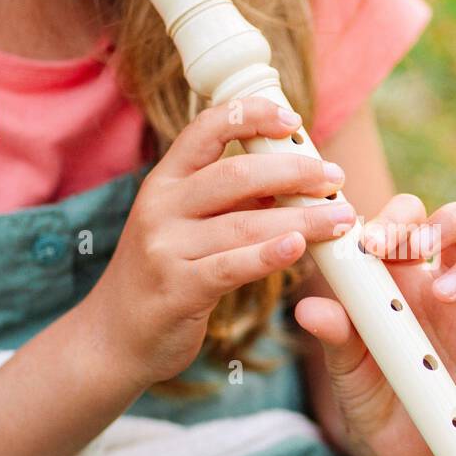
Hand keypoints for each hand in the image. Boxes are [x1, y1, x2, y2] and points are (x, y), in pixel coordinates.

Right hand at [80, 98, 353, 389]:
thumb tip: (290, 176)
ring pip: (244, 223)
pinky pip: (230, 267)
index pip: (206, 130)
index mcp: (165, 181)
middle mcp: (161, 207)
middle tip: (335, 178)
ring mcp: (165, 248)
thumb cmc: (164, 274)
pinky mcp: (177, 289)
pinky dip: (268, 255)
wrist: (113, 338)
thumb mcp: (186, 224)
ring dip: (302, 218)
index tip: (293, 120)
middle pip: (236, 174)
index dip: (251, 116)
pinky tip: (299, 247)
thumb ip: (229, 200)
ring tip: (342, 219)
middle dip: (294, 171)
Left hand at [294, 195, 455, 455]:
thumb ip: (334, 332)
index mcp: (406, 271)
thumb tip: (308, 309)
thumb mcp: (343, 360)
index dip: (399, 218)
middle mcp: (448, 280)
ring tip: (442, 293)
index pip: (415, 216)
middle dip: (451, 222)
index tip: (373, 243)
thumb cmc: (365, 386)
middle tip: (419, 248)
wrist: (389, 443)